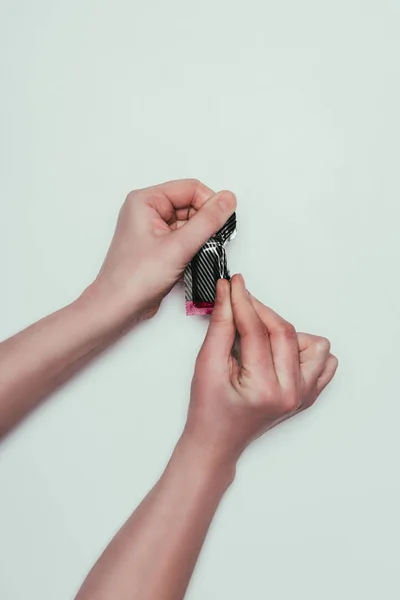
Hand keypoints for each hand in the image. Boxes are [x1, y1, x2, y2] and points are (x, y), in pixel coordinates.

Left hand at [94, 179, 235, 319]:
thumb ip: (207, 221)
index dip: (210, 204)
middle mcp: (148, 211)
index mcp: (146, 201)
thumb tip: (228, 200)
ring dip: (200, 238)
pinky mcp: (159, 247)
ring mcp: (153, 230)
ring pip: (190, 224)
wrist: (117, 308)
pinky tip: (192, 261)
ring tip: (196, 255)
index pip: (190, 188)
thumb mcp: (179, 246)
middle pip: (191, 205)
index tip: (222, 222)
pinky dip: (194, 248)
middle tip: (210, 243)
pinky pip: (185, 239)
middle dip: (205, 223)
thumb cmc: (133, 279)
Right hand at [184, 274, 337, 467]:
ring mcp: (304, 395)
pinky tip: (279, 350)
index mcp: (265, 389)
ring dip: (286, 331)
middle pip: (284, 332)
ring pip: (312, 343)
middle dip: (259, 309)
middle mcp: (292, 393)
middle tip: (238, 299)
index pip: (257, 331)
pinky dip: (305, 349)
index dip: (242, 302)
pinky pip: (323, 361)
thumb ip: (220, 326)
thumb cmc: (209, 410)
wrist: (217, 441)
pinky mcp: (308, 394)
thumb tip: (227, 293)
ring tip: (260, 336)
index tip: (233, 283)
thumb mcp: (207, 365)